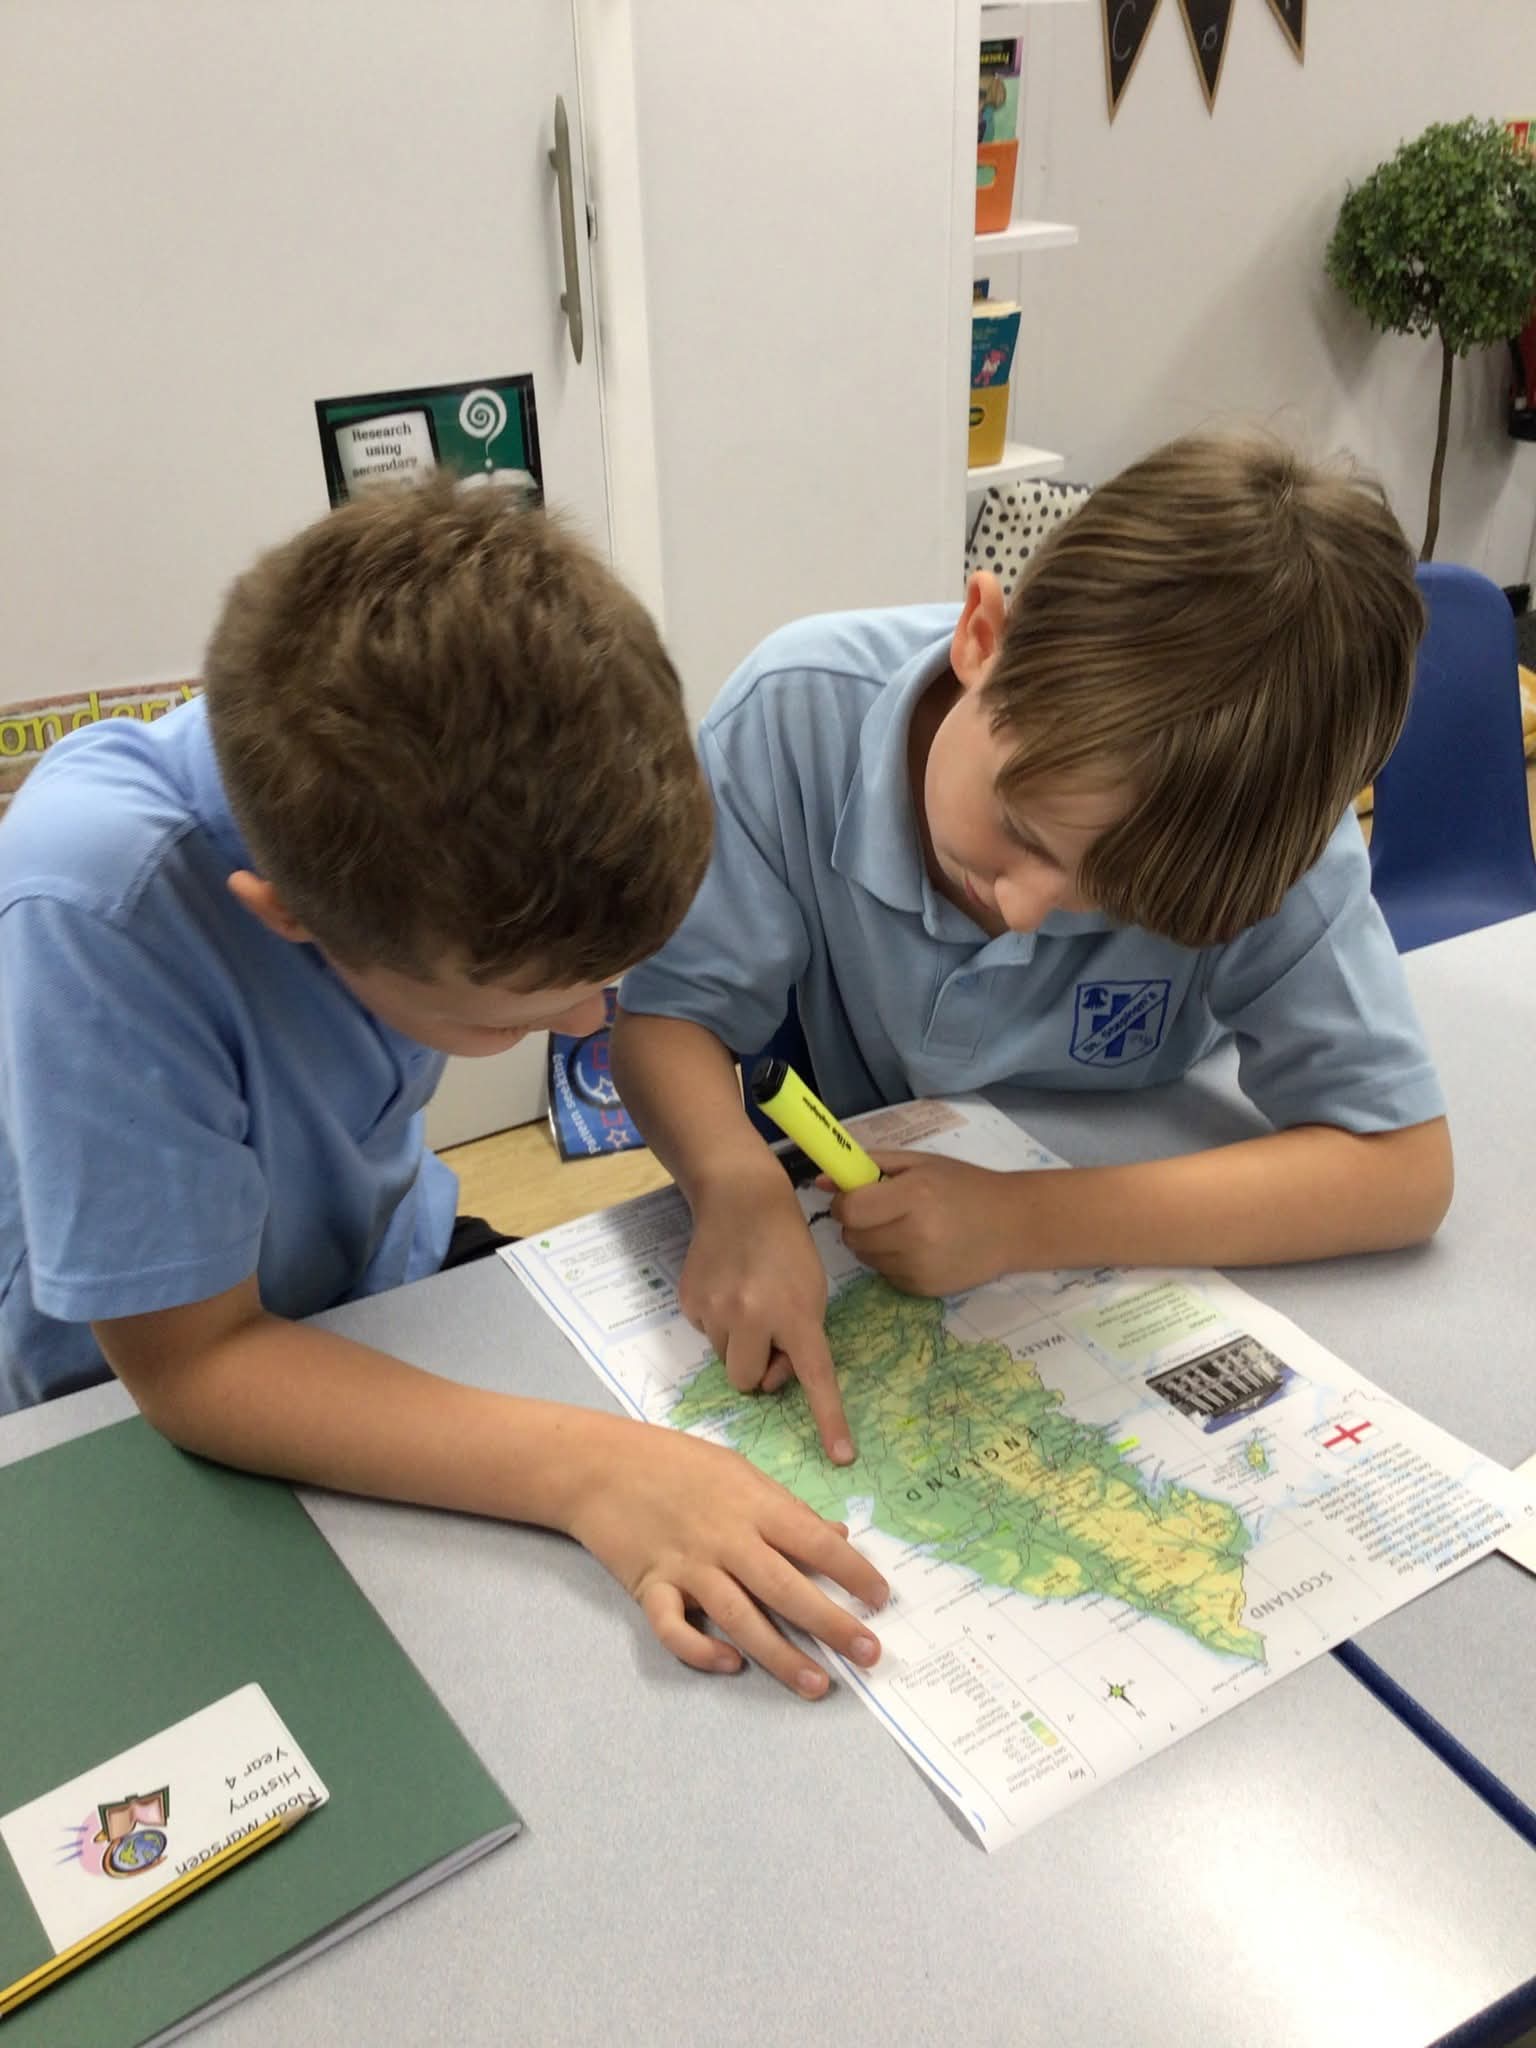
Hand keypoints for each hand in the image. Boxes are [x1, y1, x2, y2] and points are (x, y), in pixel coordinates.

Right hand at [566, 1421, 886, 1696]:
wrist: (602, 1464)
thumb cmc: (677, 1463)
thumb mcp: (740, 1471)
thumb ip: (787, 1508)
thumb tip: (837, 1537)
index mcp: (753, 1504)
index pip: (815, 1541)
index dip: (853, 1571)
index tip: (881, 1598)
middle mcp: (725, 1538)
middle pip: (786, 1587)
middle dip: (832, 1624)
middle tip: (870, 1654)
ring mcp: (687, 1565)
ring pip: (741, 1618)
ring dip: (782, 1655)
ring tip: (819, 1683)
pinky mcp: (651, 1587)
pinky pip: (676, 1628)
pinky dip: (701, 1651)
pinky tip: (731, 1664)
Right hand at [680, 1162, 854, 1462]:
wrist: (741, 1198)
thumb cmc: (789, 1246)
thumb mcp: (813, 1289)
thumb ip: (801, 1336)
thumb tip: (772, 1377)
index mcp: (795, 1314)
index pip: (815, 1378)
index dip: (829, 1419)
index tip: (841, 1457)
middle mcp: (752, 1317)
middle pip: (749, 1381)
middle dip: (758, 1367)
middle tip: (767, 1332)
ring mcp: (715, 1310)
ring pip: (725, 1358)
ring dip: (738, 1343)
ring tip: (747, 1299)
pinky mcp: (689, 1302)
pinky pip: (705, 1333)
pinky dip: (718, 1321)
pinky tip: (726, 1286)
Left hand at [829, 1151, 1018, 1295]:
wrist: (1013, 1225)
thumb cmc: (964, 1185)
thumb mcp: (920, 1163)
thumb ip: (869, 1166)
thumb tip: (822, 1180)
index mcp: (915, 1196)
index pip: (851, 1210)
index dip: (845, 1203)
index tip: (857, 1197)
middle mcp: (915, 1235)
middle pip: (852, 1237)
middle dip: (858, 1224)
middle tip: (885, 1212)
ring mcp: (920, 1267)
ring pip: (865, 1258)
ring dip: (874, 1243)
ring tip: (907, 1229)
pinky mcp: (924, 1290)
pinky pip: (885, 1275)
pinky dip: (893, 1261)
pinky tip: (920, 1248)